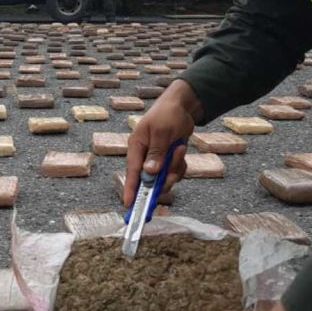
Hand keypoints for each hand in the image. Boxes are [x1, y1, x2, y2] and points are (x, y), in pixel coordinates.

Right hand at [123, 80, 200, 207]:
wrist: (182, 106)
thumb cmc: (167, 114)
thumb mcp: (161, 132)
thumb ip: (155, 154)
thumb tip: (149, 174)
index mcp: (136, 147)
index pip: (131, 172)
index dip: (130, 189)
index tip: (129, 204)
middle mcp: (145, 156)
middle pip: (150, 180)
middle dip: (163, 179)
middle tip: (172, 173)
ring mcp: (157, 159)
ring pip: (165, 177)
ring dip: (175, 169)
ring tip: (180, 149)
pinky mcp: (168, 160)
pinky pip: (174, 172)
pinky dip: (180, 166)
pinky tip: (182, 152)